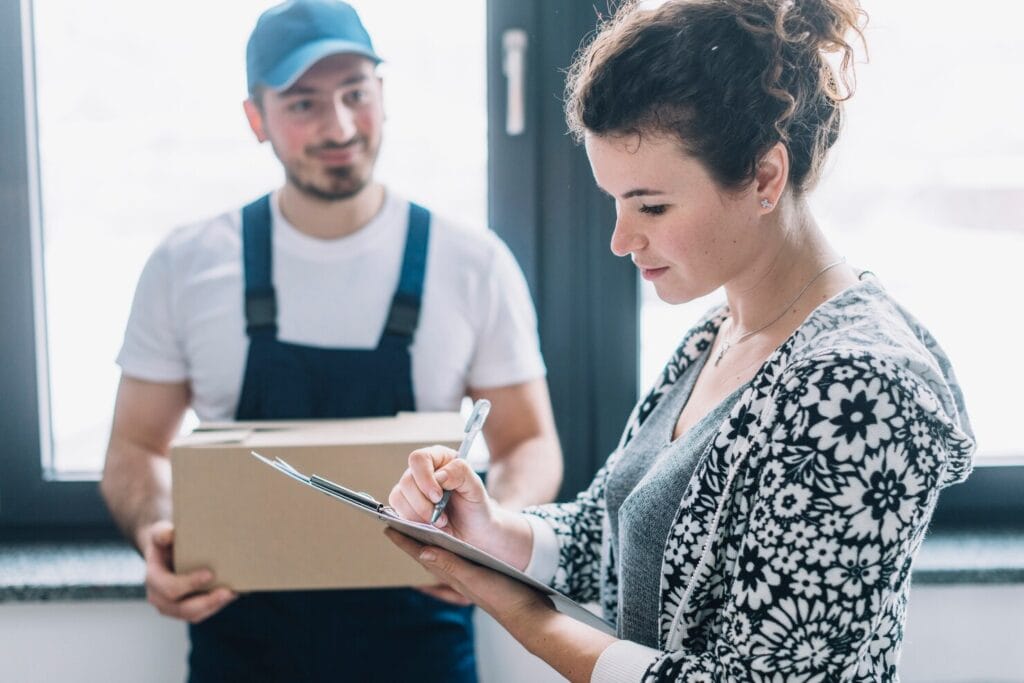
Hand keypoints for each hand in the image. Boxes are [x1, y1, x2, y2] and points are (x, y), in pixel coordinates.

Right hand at [138, 520, 236, 622]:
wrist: (164, 553)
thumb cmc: (165, 541)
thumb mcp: (160, 532)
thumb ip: (162, 533)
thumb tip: (170, 534)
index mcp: (153, 579)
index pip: (170, 588)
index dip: (189, 583)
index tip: (210, 574)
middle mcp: (159, 598)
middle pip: (183, 608)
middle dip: (207, 601)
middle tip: (228, 592)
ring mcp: (171, 608)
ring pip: (194, 615)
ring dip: (215, 606)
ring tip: (233, 594)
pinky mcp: (184, 610)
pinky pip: (201, 614)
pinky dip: (216, 606)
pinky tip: (232, 594)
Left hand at [385, 529, 552, 627]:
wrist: (526, 613)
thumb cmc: (503, 597)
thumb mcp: (474, 577)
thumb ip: (450, 564)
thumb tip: (423, 551)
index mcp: (451, 574)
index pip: (422, 554)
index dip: (404, 541)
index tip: (388, 527)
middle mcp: (455, 575)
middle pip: (427, 554)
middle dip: (411, 540)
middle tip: (396, 526)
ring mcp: (466, 577)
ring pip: (440, 557)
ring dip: (427, 544)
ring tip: (416, 532)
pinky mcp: (478, 576)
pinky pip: (455, 560)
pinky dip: (447, 549)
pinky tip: (450, 546)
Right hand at [389, 445, 496, 546]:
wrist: (474, 530)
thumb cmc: (475, 505)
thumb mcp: (476, 487)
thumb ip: (460, 473)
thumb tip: (438, 475)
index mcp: (439, 458)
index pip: (419, 459)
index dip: (424, 478)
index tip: (438, 497)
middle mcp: (422, 471)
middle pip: (406, 481)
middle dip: (423, 504)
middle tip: (442, 517)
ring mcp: (411, 489)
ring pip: (398, 497)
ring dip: (418, 515)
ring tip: (440, 523)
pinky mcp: (405, 507)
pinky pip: (398, 512)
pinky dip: (414, 522)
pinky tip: (430, 527)